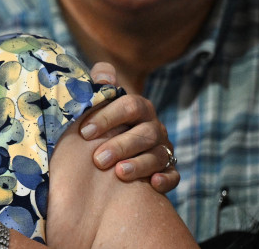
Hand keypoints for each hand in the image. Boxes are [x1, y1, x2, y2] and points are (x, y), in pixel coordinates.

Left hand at [80, 62, 178, 192]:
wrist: (110, 151)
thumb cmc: (100, 124)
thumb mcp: (96, 104)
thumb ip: (98, 87)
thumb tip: (103, 74)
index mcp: (137, 108)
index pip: (129, 106)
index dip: (107, 117)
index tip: (84, 132)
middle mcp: (153, 127)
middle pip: (146, 133)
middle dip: (121, 146)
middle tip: (98, 160)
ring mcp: (162, 149)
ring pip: (158, 155)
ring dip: (139, 164)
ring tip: (119, 173)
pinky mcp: (167, 170)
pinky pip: (173, 175)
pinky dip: (165, 179)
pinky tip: (153, 184)